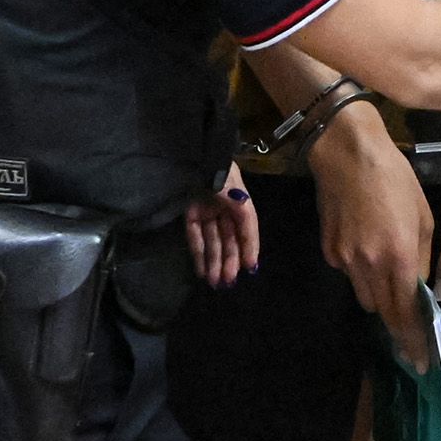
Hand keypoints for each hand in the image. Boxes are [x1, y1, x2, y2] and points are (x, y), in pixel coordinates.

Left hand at [183, 164, 260, 288]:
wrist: (195, 158)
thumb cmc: (223, 178)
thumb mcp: (242, 201)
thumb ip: (248, 226)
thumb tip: (252, 254)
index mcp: (240, 201)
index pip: (245, 230)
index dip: (247, 249)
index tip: (248, 269)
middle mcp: (224, 208)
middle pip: (228, 239)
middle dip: (228, 260)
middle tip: (228, 281)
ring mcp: (205, 211)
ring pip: (212, 241)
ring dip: (213, 262)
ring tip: (215, 282)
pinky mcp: (188, 214)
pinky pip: (195, 237)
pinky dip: (198, 254)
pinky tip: (202, 271)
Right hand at [308, 102, 435, 370]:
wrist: (347, 153)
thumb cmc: (394, 178)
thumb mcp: (423, 216)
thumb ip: (423, 257)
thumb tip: (422, 286)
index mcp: (398, 257)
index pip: (406, 313)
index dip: (413, 340)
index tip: (422, 362)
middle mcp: (368, 266)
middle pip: (383, 312)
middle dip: (398, 324)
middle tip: (411, 335)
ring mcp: (344, 260)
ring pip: (365, 297)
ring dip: (380, 297)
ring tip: (392, 281)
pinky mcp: (328, 251)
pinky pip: (349, 274)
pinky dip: (361, 272)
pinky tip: (367, 246)